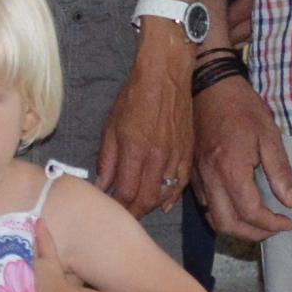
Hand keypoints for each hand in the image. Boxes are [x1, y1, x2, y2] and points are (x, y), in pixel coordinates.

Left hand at [96, 28, 195, 216]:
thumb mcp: (111, 127)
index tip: (110, 209)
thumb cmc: (134, 98)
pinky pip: (181, 184)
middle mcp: (157, 157)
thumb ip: (106, 159)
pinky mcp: (188, 153)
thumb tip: (102, 185)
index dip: (117, 206)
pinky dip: (171, 196)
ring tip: (139, 208)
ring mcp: (176, 156)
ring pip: (164, 195)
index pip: (126, 192)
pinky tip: (162, 202)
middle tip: (124, 215)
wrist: (166, 76)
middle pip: (146, 199)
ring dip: (150, 206)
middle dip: (133, 212)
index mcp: (135, 150)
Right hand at [192, 73, 291, 239]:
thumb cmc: (242, 107)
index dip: (271, 223)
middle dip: (254, 234)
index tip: (288, 221)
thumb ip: (280, 171)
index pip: (250, 212)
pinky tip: (238, 208)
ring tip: (258, 223)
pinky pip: (205, 205)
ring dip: (236, 228)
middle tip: (274, 228)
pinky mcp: (192, 173)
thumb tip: (290, 201)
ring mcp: (197, 177)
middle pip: (228, 223)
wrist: (208, 85)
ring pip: (213, 218)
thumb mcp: (269, 134)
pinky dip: (222, 215)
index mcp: (230, 169)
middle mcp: (210, 178)